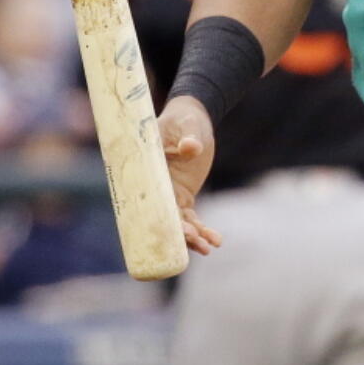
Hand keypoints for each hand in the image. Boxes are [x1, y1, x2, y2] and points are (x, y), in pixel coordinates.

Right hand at [158, 95, 221, 255]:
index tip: (174, 229)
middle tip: (195, 240)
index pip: (149, 199)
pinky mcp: (183, 195)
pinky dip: (202, 230)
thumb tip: (191, 148)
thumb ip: (189, 136)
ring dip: (192, 237)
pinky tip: (216, 241)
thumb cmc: (184, 117)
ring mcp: (169, 193)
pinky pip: (191, 217)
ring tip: (209, 247)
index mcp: (147, 171)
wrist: (193, 117)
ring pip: (179, 222)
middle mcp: (156, 187)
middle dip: (179, 232)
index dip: (160, 216)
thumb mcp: (186, 124)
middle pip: (164, 217)